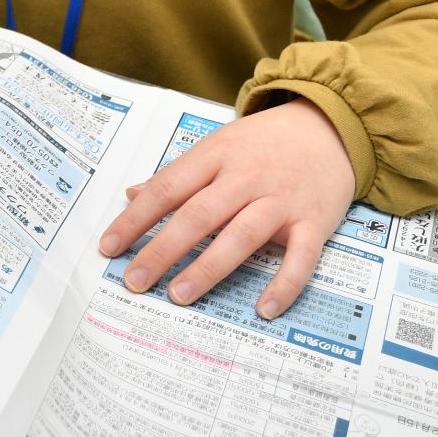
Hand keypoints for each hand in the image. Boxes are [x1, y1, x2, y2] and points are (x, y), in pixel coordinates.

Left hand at [98, 98, 354, 318]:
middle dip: (163, 250)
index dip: (136, 219)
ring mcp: (281, 200)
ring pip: (242, 235)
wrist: (328, 127)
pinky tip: (263, 309)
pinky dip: (284, 284)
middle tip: (135, 281)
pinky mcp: (315, 221)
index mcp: (216, 155)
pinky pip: (302, 258)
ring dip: (209, 267)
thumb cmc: (263, 143)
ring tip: (178, 295)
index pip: (167, 188)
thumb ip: (178, 174)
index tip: (109, 248)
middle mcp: (246, 177)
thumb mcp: (217, 146)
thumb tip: (132, 194)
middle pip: (199, 214)